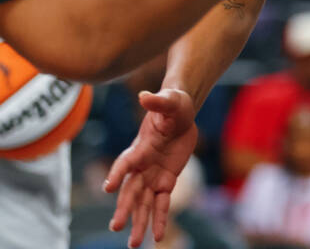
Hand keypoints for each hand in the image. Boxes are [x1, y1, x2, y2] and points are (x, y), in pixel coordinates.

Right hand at [103, 89, 198, 247]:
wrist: (181, 114)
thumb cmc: (173, 105)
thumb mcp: (170, 101)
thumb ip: (158, 101)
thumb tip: (146, 95)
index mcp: (140, 147)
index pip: (126, 162)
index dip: (118, 173)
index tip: (108, 186)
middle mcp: (142, 165)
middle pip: (130, 190)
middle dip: (124, 208)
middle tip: (116, 227)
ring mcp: (152, 175)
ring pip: (143, 203)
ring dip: (138, 222)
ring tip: (133, 244)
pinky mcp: (166, 181)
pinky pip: (162, 203)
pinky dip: (160, 219)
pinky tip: (158, 237)